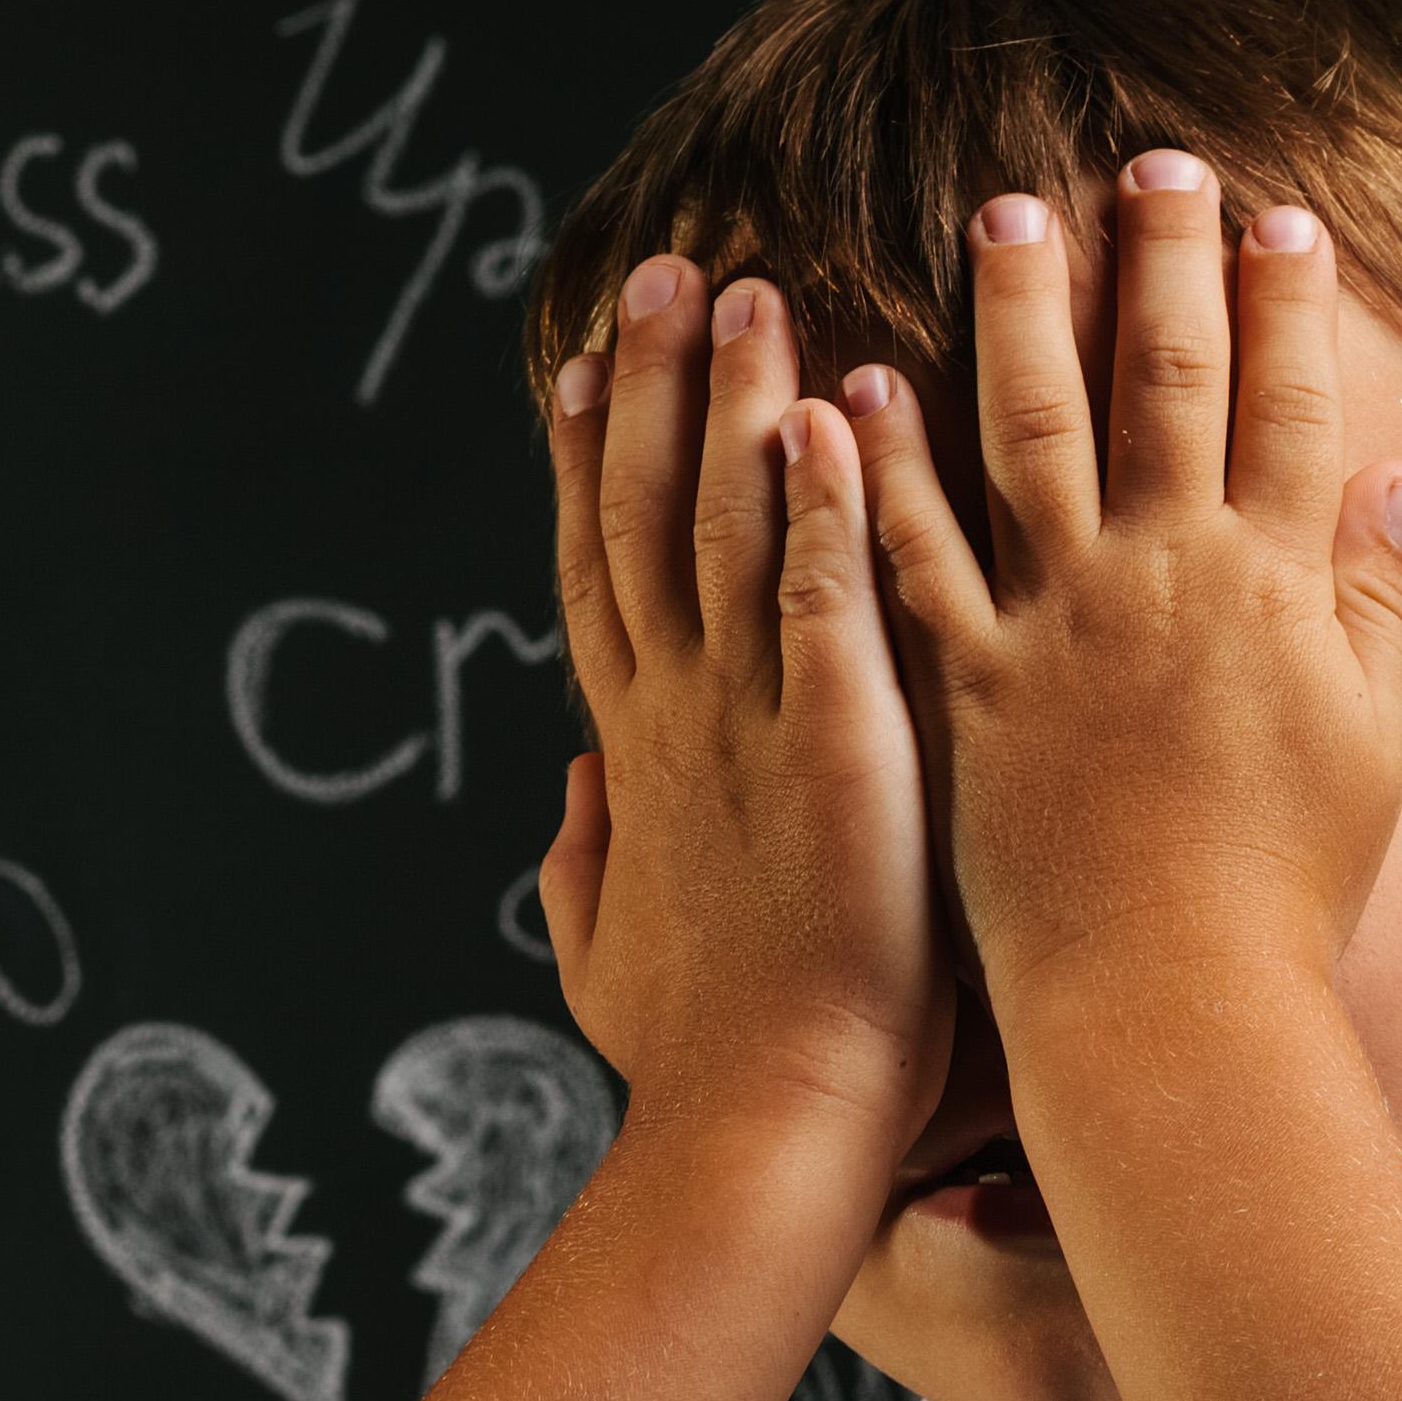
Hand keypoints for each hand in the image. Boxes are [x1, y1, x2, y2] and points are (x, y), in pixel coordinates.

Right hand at [538, 255, 951, 1167]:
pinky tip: (834, 410)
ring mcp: (750, 724)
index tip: (584, 369)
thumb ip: (581, 865)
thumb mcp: (609, 959)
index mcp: (636, 755)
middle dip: (651, 387)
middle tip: (665, 271)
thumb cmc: (702, 1067)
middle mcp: (675, 717)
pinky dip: (826, 503)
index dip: (592, 466)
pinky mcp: (835, 746)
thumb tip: (567, 796)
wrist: (761, 1129)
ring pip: (733, 529)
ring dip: (735, 404)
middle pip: (651, 516)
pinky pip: (826, 597)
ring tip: (746, 291)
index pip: (605, 574)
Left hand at [848, 159, 1401, 1017]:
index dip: (1286, 301)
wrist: (1176, 1002)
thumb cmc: (1286, 890)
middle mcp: (1166, 581)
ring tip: (999, 212)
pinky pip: (914, 556)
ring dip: (1016, 312)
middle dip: (1157, 258)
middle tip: (1142, 158)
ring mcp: (1061, 628)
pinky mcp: (971, 687)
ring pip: (1033, 432)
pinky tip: (851, 386)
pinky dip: (883, 468)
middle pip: (1164, 382)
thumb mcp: (1371, 741)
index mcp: (1274, 587)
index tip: (1275, 213)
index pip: (1288, 403)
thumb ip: (1378, 602)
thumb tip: (1400, 479)